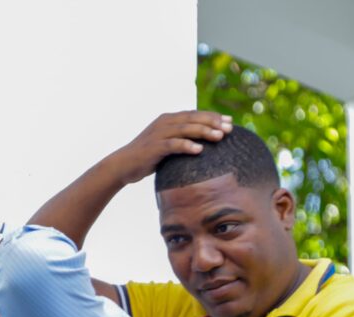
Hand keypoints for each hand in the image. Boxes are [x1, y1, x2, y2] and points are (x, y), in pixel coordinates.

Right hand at [106, 111, 231, 186]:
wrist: (123, 165)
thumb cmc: (147, 157)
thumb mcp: (166, 145)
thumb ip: (181, 140)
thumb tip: (202, 145)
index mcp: (169, 120)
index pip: (195, 115)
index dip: (213, 117)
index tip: (230, 122)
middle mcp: (165, 123)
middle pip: (193, 119)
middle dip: (213, 122)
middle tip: (230, 128)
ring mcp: (159, 134)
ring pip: (186, 129)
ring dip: (204, 131)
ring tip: (220, 136)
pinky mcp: (154, 147)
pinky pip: (173, 145)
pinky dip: (187, 145)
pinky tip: (199, 149)